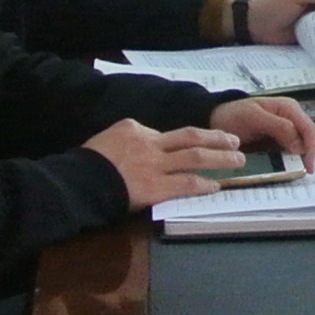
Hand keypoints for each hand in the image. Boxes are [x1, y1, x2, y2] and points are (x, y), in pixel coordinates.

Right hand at [82, 119, 247, 208]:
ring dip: (221, 158)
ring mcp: (154, 165)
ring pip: (195, 157)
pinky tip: (216, 185)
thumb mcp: (106, 139)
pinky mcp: (155, 187)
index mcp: (135, 128)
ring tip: (238, 159)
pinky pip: (186, 183)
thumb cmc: (85, 164)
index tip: (200, 142)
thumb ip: (126, 139)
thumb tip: (137, 146)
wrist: (75, 181)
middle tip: (235, 140)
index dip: (186, 139)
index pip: (166, 132)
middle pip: (191, 137)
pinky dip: (204, 184)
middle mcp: (149, 143)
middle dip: (216, 138)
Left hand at [211, 92, 314, 171]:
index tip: (310, 166)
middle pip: (309, 140)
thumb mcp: (253, 117)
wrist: (215, 120)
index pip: (310, 129)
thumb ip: (278, 126)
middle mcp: (291, 120)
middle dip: (311, 157)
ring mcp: (285, 133)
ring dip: (302, 162)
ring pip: (302, 149)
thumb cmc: (233, 114)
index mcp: (288, 109)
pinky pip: (289, 155)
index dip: (313, 148)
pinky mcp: (277, 145)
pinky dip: (291, 164)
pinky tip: (288, 172)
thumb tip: (299, 145)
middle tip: (307, 172)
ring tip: (299, 174)